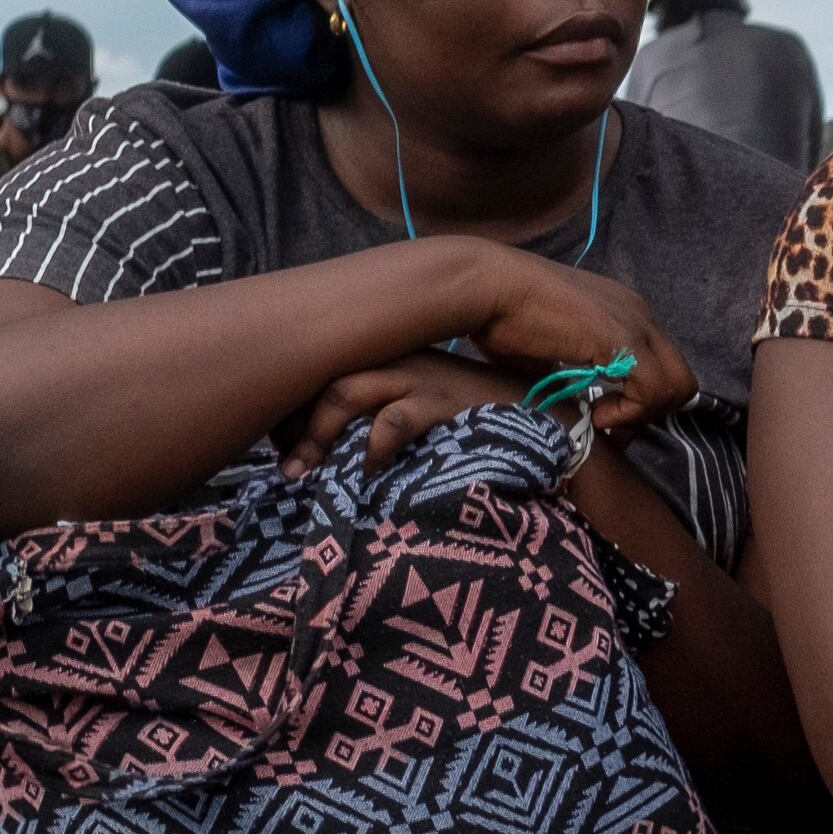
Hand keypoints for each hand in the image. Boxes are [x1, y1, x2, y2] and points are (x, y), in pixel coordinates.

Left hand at [285, 352, 529, 472]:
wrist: (548, 418)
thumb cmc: (484, 421)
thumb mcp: (430, 410)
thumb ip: (390, 417)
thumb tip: (344, 452)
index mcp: (395, 359)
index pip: (328, 371)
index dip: (297, 410)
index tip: (284, 447)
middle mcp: (400, 360)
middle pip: (325, 379)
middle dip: (297, 427)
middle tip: (287, 469)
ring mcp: (421, 378)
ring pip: (346, 393)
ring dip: (318, 436)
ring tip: (304, 473)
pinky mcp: (443, 403)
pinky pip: (392, 421)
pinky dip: (369, 449)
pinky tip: (365, 474)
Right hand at [448, 246, 696, 431]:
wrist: (484, 287)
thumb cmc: (498, 317)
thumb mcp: (548, 353)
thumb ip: (572, 375)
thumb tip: (576, 409)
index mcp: (625, 314)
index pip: (662, 369)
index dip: (640, 404)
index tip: (603, 420)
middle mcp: (639, 314)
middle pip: (680, 379)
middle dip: (648, 414)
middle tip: (607, 426)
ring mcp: (635, 322)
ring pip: (679, 387)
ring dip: (640, 416)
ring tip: (598, 419)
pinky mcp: (622, 337)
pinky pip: (654, 389)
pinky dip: (630, 413)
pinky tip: (595, 413)